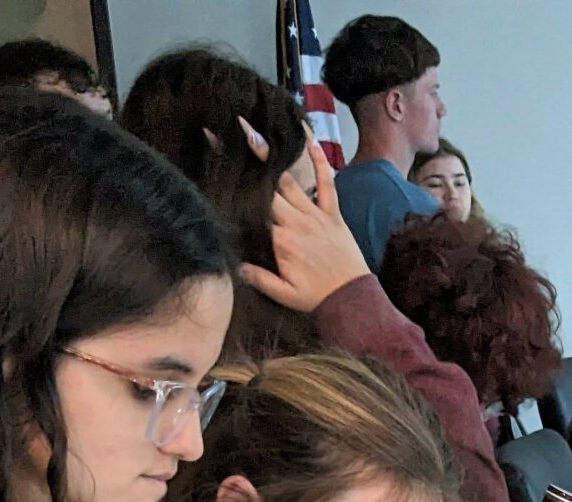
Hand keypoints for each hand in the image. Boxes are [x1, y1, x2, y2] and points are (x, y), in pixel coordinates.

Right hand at [240, 135, 368, 313]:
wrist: (352, 299)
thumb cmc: (317, 297)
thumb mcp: (285, 295)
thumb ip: (259, 279)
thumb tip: (234, 265)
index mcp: (281, 240)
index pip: (254, 210)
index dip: (238, 191)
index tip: (219, 169)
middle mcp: (296, 222)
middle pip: (268, 189)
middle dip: (249, 165)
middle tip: (231, 136)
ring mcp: (316, 215)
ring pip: (290, 183)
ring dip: (273, 159)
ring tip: (254, 133)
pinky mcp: (333, 214)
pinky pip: (327, 183)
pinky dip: (320, 161)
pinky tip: (310, 139)